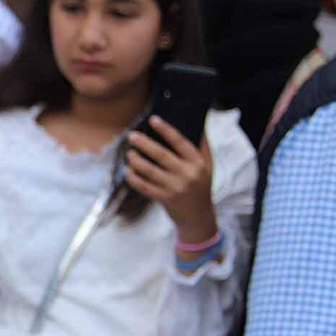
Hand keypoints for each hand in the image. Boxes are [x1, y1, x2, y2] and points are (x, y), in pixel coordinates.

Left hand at [125, 117, 216, 243]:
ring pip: (150, 171)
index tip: (153, 119)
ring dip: (136, 161)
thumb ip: (202, 145)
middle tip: (131, 135)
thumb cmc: (200, 185)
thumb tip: (197, 121)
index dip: (166, 130)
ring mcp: (175, 188)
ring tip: (129, 153)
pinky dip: (133, 179)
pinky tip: (127, 171)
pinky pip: (144, 187)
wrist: (199, 216)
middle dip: (144, 144)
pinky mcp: (164, 199)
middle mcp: (187, 174)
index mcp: (198, 163)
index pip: (180, 142)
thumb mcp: (207, 165)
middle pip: (161, 155)